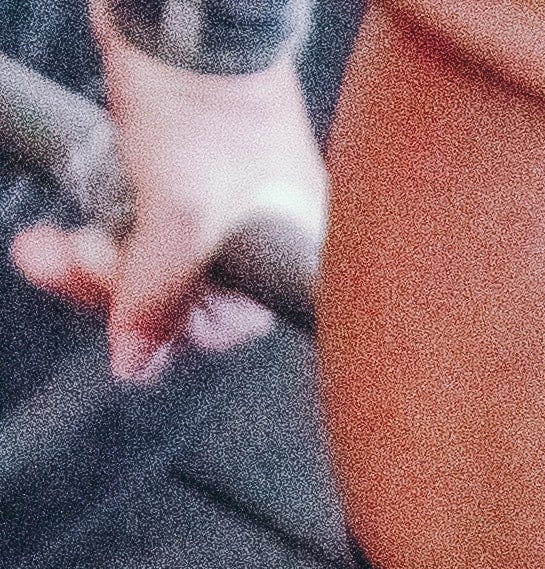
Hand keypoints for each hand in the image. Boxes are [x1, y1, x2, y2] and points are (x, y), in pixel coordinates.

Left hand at [8, 41, 318, 385]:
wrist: (178, 20)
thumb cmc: (207, 101)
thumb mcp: (178, 215)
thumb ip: (155, 295)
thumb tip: (134, 360)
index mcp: (298, 250)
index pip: (227, 321)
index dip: (164, 321)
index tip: (116, 307)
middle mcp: (263, 231)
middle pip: (178, 295)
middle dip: (108, 283)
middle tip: (63, 259)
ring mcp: (219, 201)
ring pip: (147, 260)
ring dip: (90, 256)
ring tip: (47, 245)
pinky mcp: (177, 171)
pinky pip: (133, 223)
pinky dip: (98, 224)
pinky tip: (70, 222)